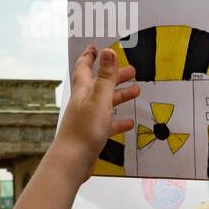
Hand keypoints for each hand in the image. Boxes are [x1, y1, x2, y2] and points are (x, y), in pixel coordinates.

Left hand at [51, 45, 139, 174]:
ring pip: (106, 103)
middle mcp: (84, 102)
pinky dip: (118, 121)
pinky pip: (108, 124)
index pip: (84, 67)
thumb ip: (106, 76)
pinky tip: (129, 122)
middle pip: (100, 84)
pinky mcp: (92, 134)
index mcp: (83, 91)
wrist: (72, 161)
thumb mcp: (99, 99)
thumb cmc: (83, 130)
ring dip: (120, 96)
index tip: (96, 47)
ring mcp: (88, 118)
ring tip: (136, 91)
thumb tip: (108, 51)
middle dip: (114, 76)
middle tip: (131, 70)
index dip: (90, 56)